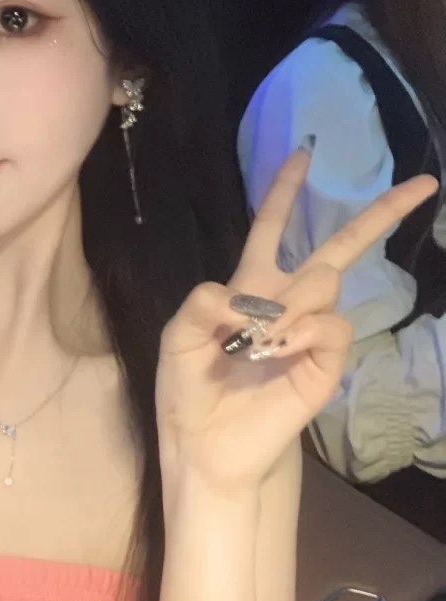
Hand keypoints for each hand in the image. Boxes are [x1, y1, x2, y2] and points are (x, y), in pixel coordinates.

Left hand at [155, 149, 437, 497]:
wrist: (205, 445)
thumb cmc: (190, 389)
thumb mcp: (179, 337)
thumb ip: (201, 304)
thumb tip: (239, 294)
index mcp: (249, 287)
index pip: (270, 229)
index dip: (284, 193)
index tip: (302, 154)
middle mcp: (287, 303)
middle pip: (337, 249)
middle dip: (378, 214)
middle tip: (422, 184)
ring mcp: (311, 332)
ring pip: (325, 282)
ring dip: (290, 301)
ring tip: (258, 339)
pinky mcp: (326, 363)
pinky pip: (330, 325)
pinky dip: (301, 330)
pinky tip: (276, 349)